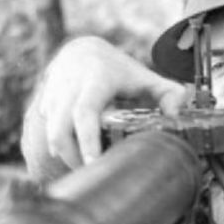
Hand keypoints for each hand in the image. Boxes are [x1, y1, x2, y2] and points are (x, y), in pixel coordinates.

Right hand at [22, 35, 188, 170]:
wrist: (83, 49)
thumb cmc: (119, 69)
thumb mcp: (146, 78)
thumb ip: (169, 94)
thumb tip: (178, 115)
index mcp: (96, 79)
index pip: (85, 113)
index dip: (87, 140)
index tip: (94, 164)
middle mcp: (70, 84)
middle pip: (60, 127)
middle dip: (71, 155)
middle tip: (90, 174)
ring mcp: (54, 92)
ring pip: (49, 129)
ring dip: (63, 154)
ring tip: (82, 169)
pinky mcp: (45, 100)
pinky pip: (44, 127)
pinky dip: (56, 145)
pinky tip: (71, 157)